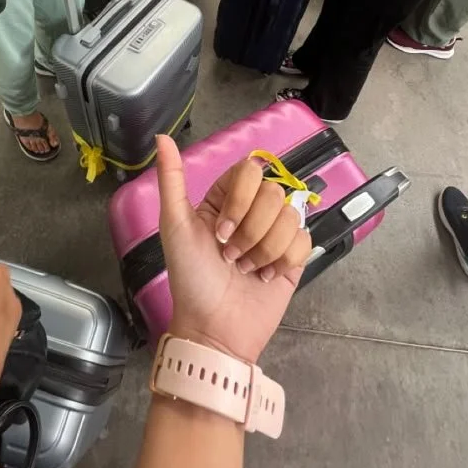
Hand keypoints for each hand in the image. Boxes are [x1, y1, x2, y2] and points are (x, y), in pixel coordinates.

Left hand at [156, 136, 310, 364]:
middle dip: (250, 231)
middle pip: (273, 194)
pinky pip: (304, 239)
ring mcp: (275, 233)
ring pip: (290, 217)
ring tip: (245, 269)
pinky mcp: (294, 257)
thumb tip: (163, 138)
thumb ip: (172, 179)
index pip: (250, 171)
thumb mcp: (175, 225)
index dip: (240, 201)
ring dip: (264, 250)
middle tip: (230, 256)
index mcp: (225, 199)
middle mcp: (252, 211)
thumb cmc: (190, 278)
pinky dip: (283, 261)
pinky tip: (265, 276)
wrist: (214, 329)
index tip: (220, 230)